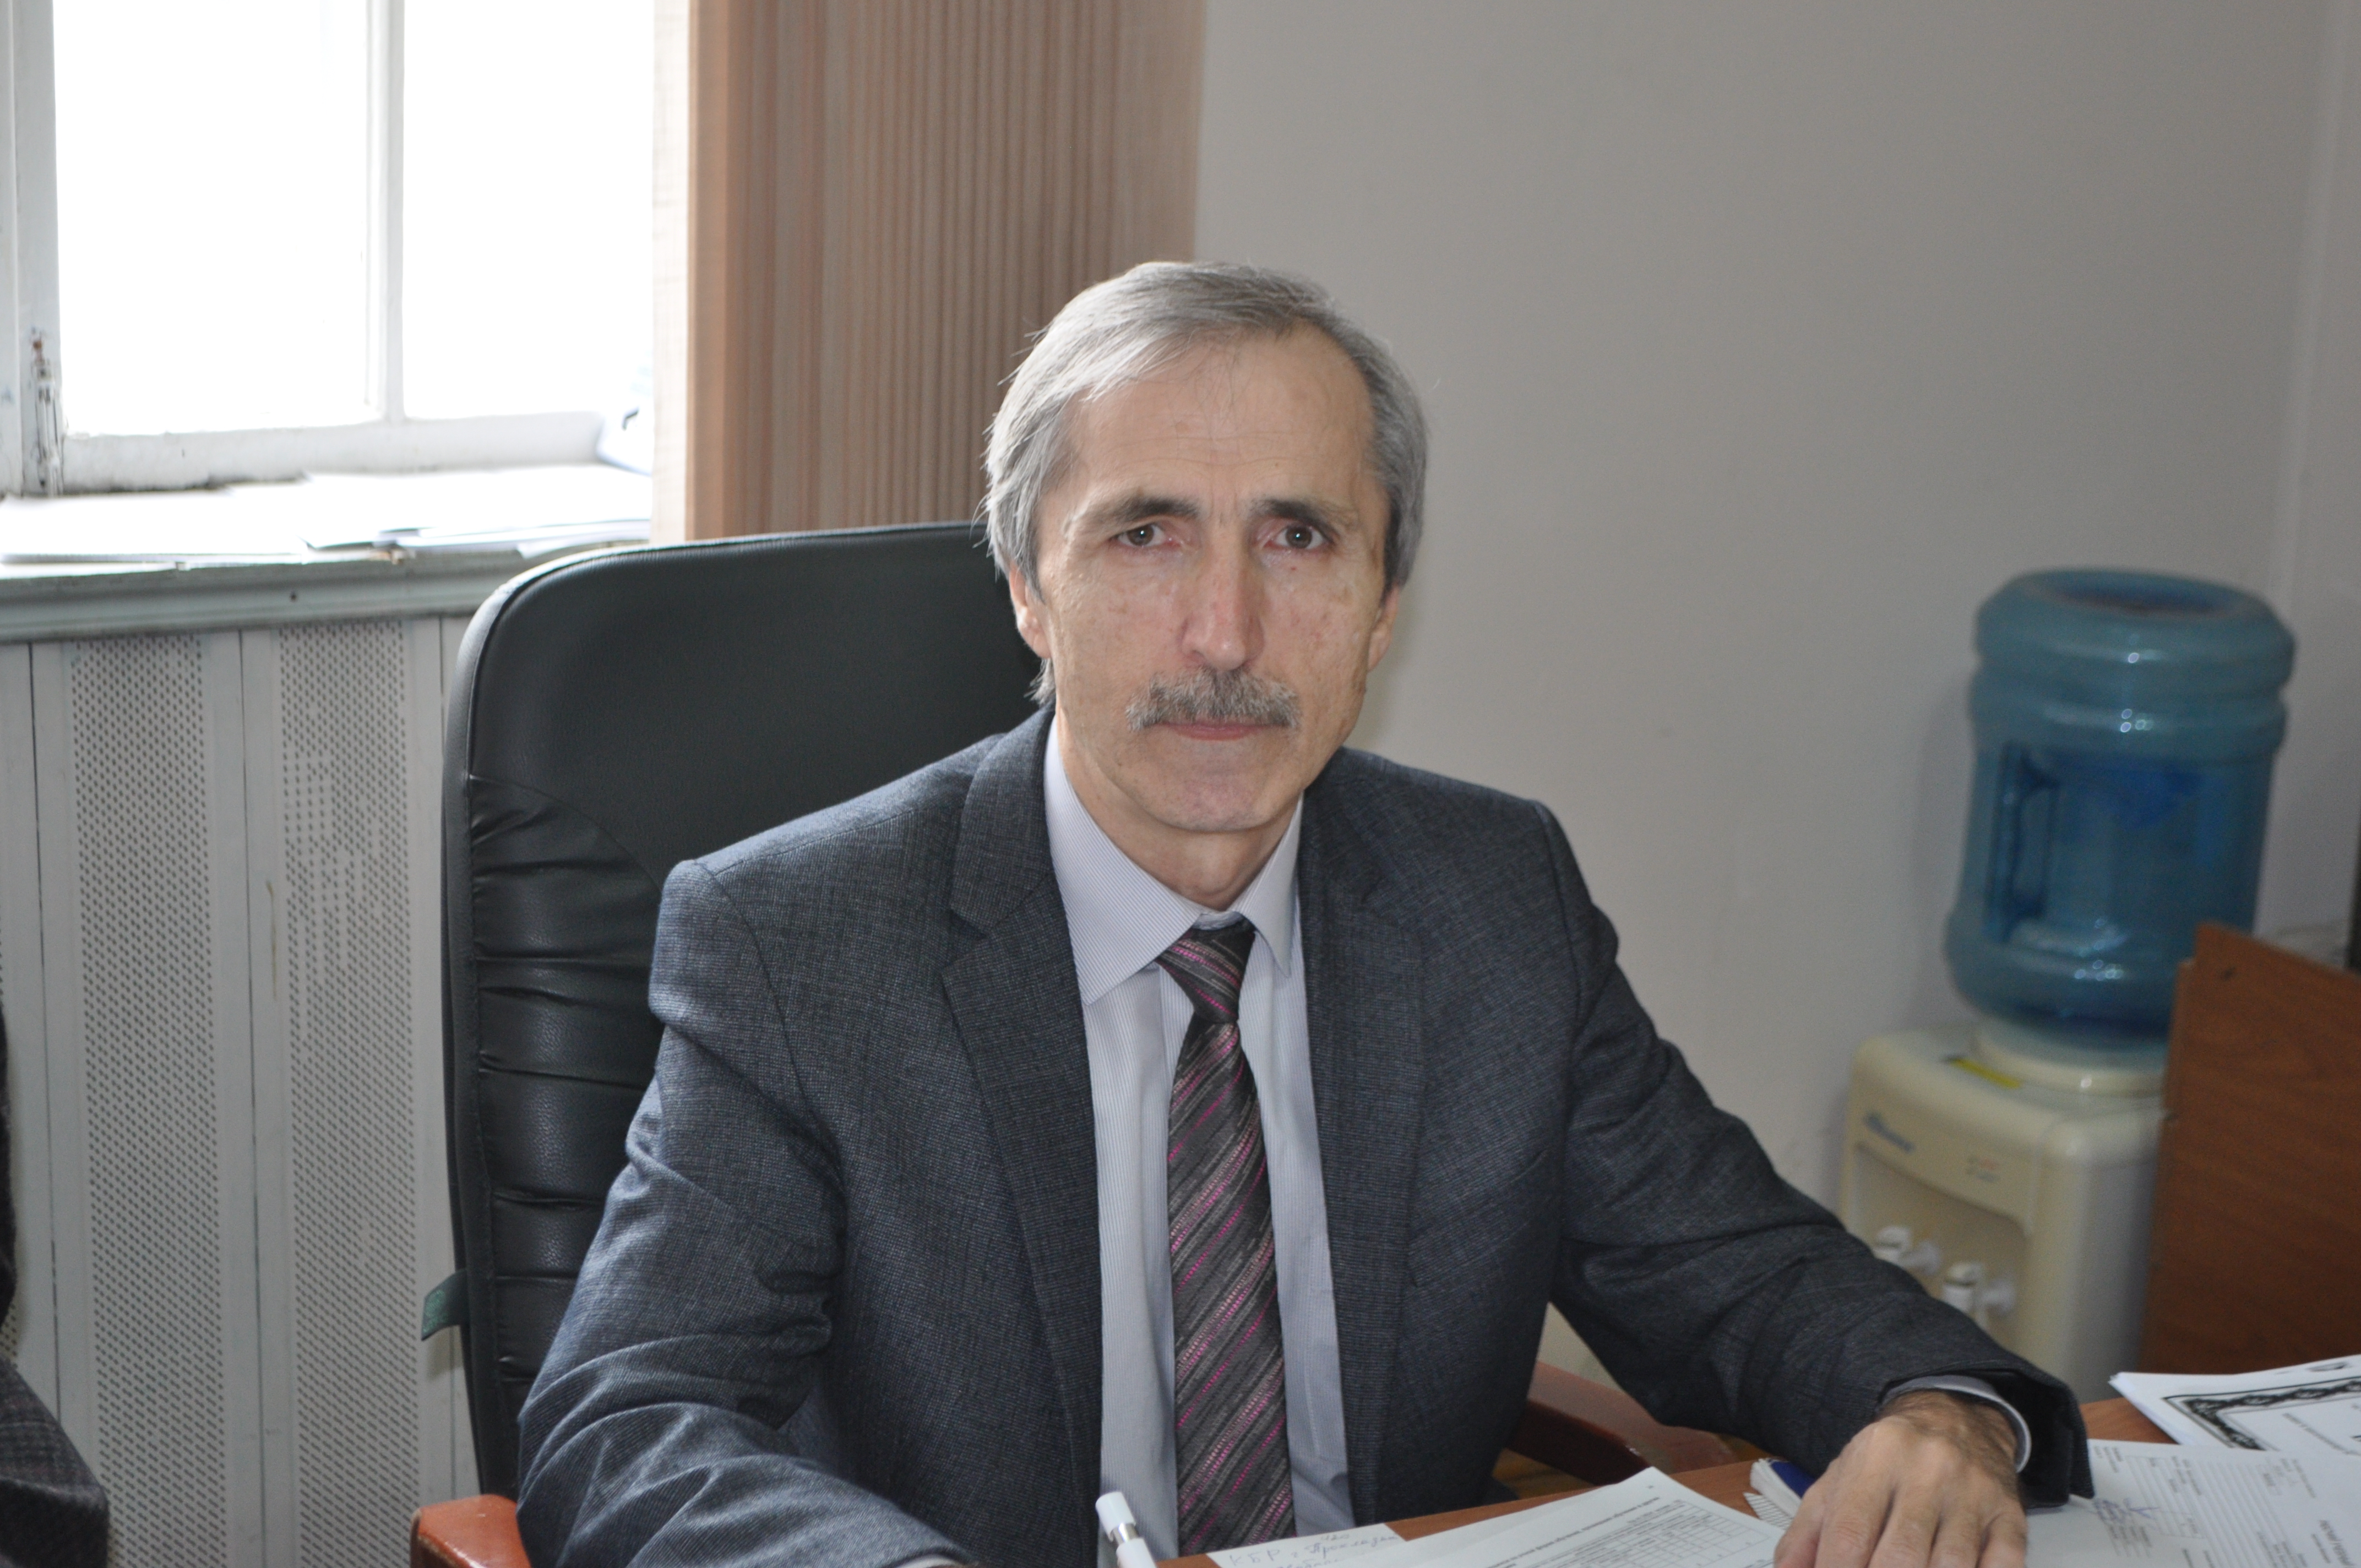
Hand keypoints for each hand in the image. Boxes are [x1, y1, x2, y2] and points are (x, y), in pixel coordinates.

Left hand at [1773, 1390, 2023, 1567]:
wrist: (1956, 1418)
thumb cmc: (1889, 1460)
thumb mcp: (1838, 1480)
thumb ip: (1807, 1532)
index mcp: (1877, 1457)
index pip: (1849, 1533)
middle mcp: (1928, 1470)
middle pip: (1900, 1556)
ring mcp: (1973, 1494)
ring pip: (1951, 1566)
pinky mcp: (2009, 1517)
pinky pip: (2002, 1566)